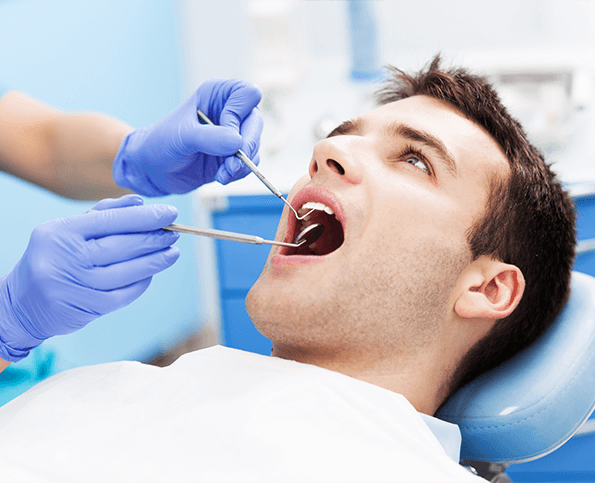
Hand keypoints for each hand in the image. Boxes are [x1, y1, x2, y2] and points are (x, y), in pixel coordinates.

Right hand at [0, 195, 179, 361]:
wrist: (22, 302)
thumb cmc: (54, 257)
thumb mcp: (68, 229)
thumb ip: (104, 213)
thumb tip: (140, 201)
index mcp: (60, 232)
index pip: (111, 220)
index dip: (145, 217)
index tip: (170, 212)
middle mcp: (66, 258)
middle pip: (122, 246)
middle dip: (154, 238)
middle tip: (175, 232)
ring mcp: (76, 286)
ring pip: (128, 271)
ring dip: (156, 261)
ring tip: (172, 252)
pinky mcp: (87, 308)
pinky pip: (125, 293)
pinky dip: (142, 281)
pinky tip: (152, 272)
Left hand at [112, 79, 262, 195]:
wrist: (153, 169)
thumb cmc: (161, 143)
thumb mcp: (182, 136)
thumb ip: (210, 137)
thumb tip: (238, 143)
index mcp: (217, 95)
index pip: (247, 94)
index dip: (239, 115)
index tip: (224, 133)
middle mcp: (229, 111)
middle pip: (256, 123)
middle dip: (246, 146)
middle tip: (232, 165)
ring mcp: (233, 135)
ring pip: (255, 146)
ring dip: (242, 164)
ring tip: (222, 174)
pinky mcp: (233, 156)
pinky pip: (249, 163)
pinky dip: (239, 173)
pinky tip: (221, 177)